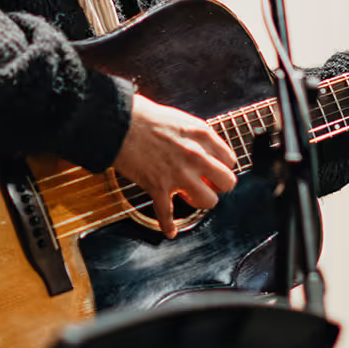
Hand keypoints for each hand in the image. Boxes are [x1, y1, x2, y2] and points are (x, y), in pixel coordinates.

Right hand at [113, 93, 237, 238]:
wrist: (118, 122)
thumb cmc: (144, 116)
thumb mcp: (180, 118)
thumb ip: (196, 135)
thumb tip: (204, 149)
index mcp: (202, 135)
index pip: (230, 160)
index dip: (222, 167)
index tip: (214, 170)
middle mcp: (196, 156)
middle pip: (227, 183)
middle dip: (218, 186)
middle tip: (207, 184)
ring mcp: (179, 174)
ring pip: (208, 201)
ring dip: (199, 201)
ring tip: (188, 196)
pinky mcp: (158, 187)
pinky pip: (167, 214)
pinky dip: (168, 226)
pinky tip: (170, 231)